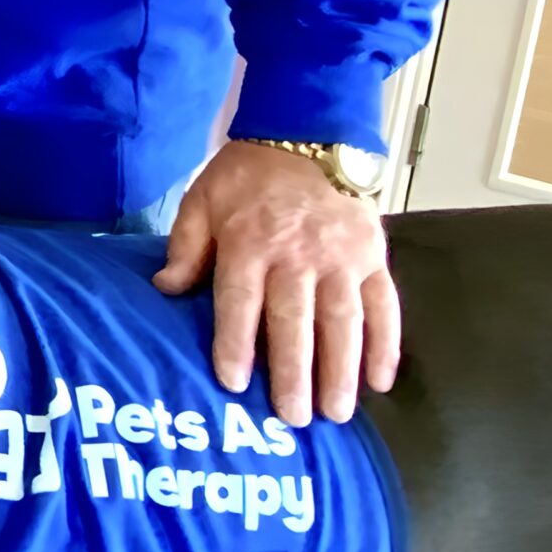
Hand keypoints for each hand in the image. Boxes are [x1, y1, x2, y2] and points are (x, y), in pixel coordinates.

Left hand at [153, 141, 399, 427]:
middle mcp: (297, 255)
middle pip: (294, 322)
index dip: (235, 345)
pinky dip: (386, 344)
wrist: (308, 132)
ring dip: (341, 370)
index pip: (240, 303)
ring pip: (342, 322)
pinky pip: (384, 305)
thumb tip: (165, 289)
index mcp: (249, 243)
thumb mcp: (202, 200)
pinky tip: (380, 381)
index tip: (234, 384)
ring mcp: (341, 257)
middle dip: (294, 374)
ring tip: (337, 413)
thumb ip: (185, 247)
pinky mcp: (373, 255)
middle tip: (293, 419)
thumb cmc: (248, 175)